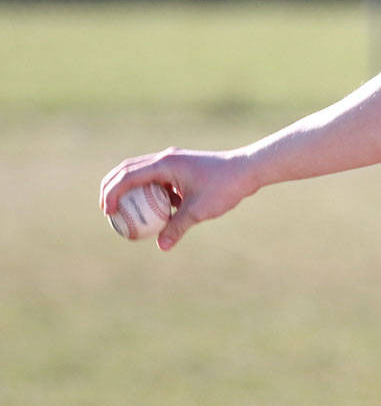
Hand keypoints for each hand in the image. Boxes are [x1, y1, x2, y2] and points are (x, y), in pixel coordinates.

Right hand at [100, 148, 256, 250]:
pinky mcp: (182, 168)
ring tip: (125, 212)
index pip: (127, 176)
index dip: (112, 193)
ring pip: (143, 174)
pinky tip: (158, 213)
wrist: (248, 170)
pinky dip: (152, 193)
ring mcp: (174, 162)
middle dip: (113, 188)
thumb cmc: (224, 187)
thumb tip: (162, 246)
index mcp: (164, 164)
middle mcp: (166, 159)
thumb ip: (177, 227)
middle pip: (128, 170)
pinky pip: (159, 180)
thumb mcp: (198, 211)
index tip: (109, 213)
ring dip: (132, 190)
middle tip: (107, 210)